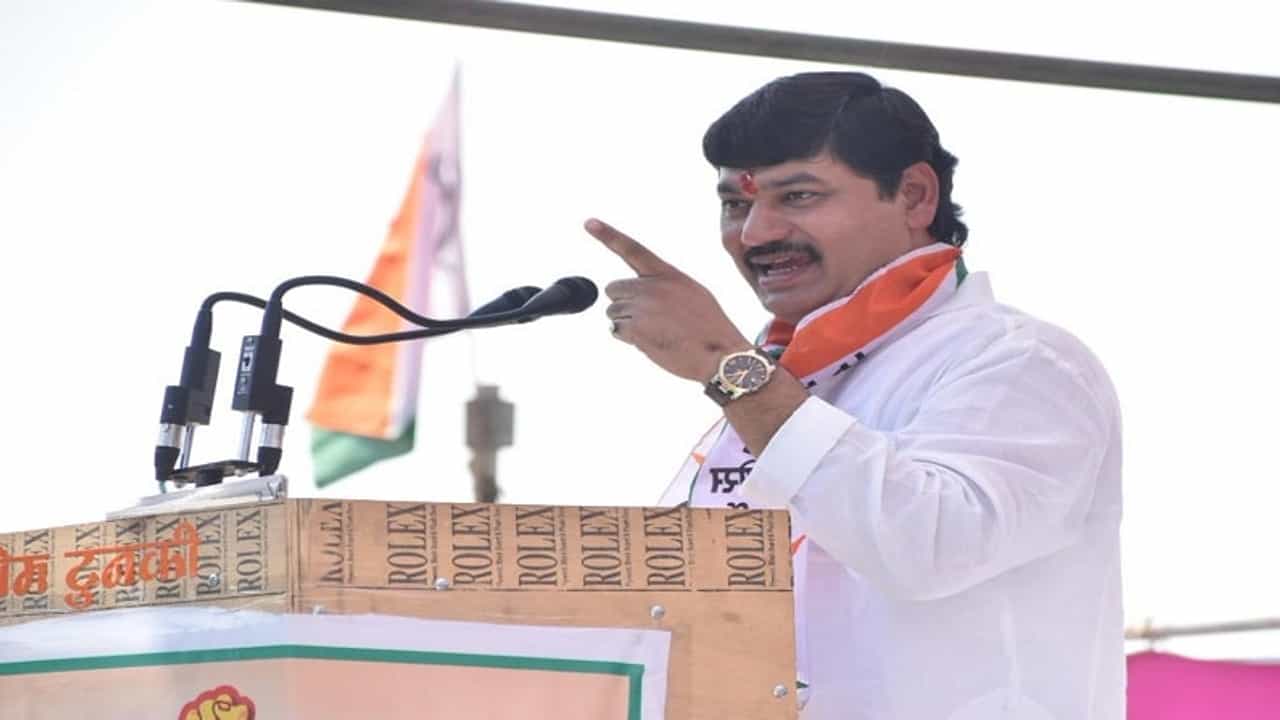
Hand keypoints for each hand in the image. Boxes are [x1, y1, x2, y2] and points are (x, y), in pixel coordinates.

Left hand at [585, 218, 750, 381]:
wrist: (721, 355)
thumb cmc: (709, 328)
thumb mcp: (693, 293)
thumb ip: (665, 285)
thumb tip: (638, 290)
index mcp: (668, 274)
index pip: (633, 249)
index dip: (608, 235)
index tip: (589, 223)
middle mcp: (652, 287)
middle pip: (613, 288)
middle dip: (623, 303)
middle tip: (646, 317)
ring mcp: (642, 307)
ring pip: (613, 312)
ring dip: (626, 323)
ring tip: (655, 331)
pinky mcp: (636, 329)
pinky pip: (615, 329)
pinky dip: (628, 337)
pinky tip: (651, 341)